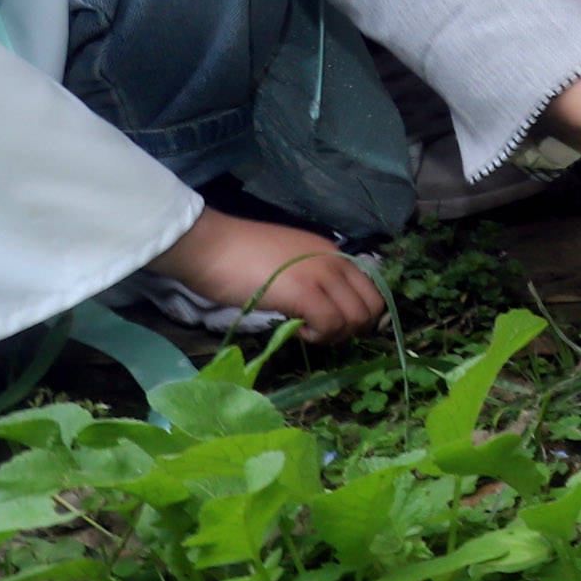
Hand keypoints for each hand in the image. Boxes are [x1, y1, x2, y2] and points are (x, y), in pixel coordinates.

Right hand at [151, 207, 382, 340]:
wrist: (208, 245)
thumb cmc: (238, 257)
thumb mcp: (288, 263)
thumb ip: (312, 279)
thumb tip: (324, 308)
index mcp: (333, 253)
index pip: (371, 289)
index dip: (359, 314)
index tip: (333, 323)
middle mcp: (336, 261)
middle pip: (372, 307)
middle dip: (352, 328)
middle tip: (321, 331)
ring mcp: (323, 275)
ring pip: (357, 319)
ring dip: (334, 334)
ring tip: (305, 331)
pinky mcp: (305, 292)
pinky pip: (332, 324)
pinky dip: (318, 336)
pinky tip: (296, 330)